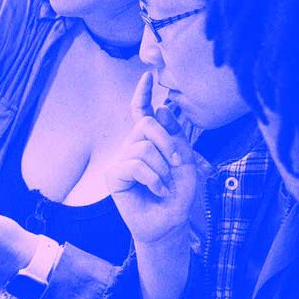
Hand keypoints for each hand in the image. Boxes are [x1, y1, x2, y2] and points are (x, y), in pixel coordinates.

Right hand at [107, 72, 197, 245]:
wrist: (170, 223)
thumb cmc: (178, 193)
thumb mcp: (185, 161)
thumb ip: (174, 136)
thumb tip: (160, 109)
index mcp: (149, 140)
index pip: (141, 112)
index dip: (143, 93)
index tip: (148, 76)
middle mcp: (132, 146)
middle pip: (146, 125)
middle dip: (167, 142)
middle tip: (177, 163)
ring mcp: (122, 160)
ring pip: (143, 147)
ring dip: (162, 168)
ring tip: (166, 184)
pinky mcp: (114, 176)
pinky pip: (134, 164)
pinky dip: (153, 178)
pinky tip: (159, 190)